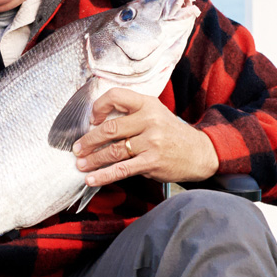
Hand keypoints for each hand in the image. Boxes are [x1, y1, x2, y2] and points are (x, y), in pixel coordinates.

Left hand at [71, 88, 219, 187]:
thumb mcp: (156, 113)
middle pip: (110, 129)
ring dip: (93, 160)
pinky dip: (104, 176)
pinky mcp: (152, 162)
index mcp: (148, 104)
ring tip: (81, 165)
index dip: (98, 107)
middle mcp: (149, 120)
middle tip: (77, 149)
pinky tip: (92, 179)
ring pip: (113, 151)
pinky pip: (122, 169)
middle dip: (89, 141)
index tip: (91, 120)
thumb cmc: (171, 133)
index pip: (116, 96)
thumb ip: (132, 114)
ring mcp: (151, 142)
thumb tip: (97, 124)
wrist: (199, 152)